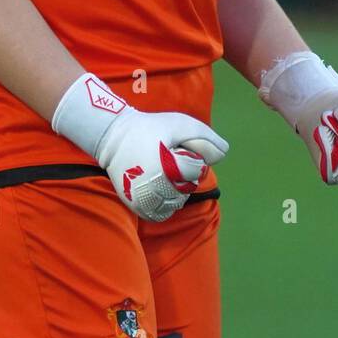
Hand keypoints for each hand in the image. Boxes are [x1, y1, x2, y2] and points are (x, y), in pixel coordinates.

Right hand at [96, 106, 228, 220]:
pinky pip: (160, 214)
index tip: (174, 148)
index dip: (190, 156)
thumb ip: (206, 138)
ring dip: (176, 190)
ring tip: (161, 172)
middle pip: (187, 188)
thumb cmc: (150, 127)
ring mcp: (144, 200)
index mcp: (167, 168)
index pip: (197, 170)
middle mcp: (155, 189)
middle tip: (166, 159)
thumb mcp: (180, 124)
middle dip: (184, 174)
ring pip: (176, 203)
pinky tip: (159, 189)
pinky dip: (164, 205)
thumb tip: (225, 153)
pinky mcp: (136, 206)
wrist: (113, 136)